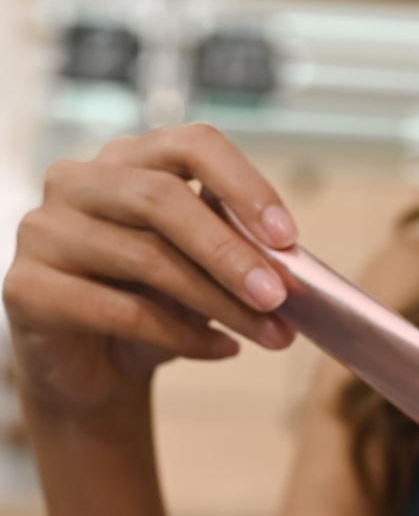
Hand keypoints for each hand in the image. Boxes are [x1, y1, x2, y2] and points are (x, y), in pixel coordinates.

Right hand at [2, 123, 296, 418]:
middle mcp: (78, 182)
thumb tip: (294, 267)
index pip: (191, 144)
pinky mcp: (28, 287)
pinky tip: (220, 350)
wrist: (97, 371)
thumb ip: (240, 257)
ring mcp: (44, 230)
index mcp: (129, 162)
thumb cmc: (154, 310)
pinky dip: (183, 336)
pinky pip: (121, 311)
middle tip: (279, 298)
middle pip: (163, 199)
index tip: (287, 238)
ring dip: (220, 303)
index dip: (244, 186)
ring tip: (268, 336)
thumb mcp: (205, 276)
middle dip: (231, 253)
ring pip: (146, 258)